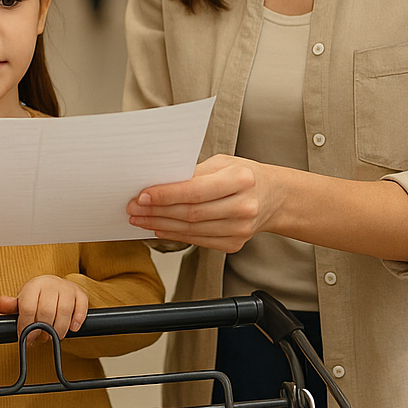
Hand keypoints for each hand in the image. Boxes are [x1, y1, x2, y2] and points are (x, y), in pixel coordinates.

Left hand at [0, 275, 88, 342]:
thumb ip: (10, 306)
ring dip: (59, 329)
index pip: (28, 307)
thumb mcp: (22, 301)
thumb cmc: (37, 298)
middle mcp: (50, 284)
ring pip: (65, 311)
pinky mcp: (80, 294)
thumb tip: (2, 304)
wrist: (55, 286)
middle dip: (43, 329)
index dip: (26, 326)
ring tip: (54, 336)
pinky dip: (78, 320)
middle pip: (46, 310)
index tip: (26, 338)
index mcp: (33, 285)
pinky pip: (82, 307)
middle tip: (41, 338)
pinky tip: (72, 328)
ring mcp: (67, 288)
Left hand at [126, 155, 275, 252]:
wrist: (274, 197)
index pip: (195, 190)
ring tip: (140, 219)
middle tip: (134, 208)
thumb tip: (159, 181)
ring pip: (191, 230)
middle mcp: (243, 206)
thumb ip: (194, 172)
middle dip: (157, 211)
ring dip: (160, 225)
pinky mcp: (234, 244)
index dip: (166, 195)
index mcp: (241, 179)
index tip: (142, 195)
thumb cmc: (245, 175)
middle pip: (190, 213)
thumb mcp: (223, 163)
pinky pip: (198, 241)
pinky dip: (174, 235)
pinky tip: (159, 228)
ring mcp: (240, 229)